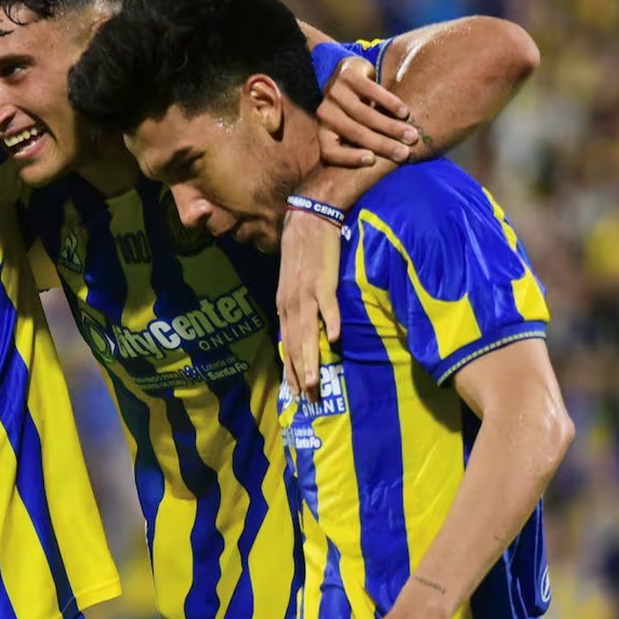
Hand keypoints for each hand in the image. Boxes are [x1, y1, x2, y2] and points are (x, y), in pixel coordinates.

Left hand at [278, 209, 342, 400]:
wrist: (309, 220)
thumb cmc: (303, 252)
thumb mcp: (294, 284)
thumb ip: (298, 307)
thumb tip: (306, 329)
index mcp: (285, 306)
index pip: (288, 344)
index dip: (291, 369)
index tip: (296, 392)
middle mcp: (291, 304)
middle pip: (296, 345)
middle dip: (300, 373)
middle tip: (307, 398)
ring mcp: (307, 294)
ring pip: (307, 332)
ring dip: (310, 358)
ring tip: (314, 381)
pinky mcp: (324, 282)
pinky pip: (328, 306)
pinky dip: (330, 322)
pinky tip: (334, 340)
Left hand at [317, 56, 415, 166]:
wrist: (347, 72)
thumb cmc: (353, 110)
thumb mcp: (351, 127)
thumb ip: (360, 145)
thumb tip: (385, 169)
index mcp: (323, 131)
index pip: (330, 150)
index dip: (348, 157)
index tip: (371, 160)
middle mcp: (324, 113)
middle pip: (354, 133)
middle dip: (382, 145)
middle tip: (405, 153)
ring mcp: (334, 93)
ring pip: (364, 114)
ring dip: (390, 126)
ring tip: (411, 135)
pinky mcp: (347, 75)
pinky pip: (370, 91)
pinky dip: (389, 103)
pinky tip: (403, 112)